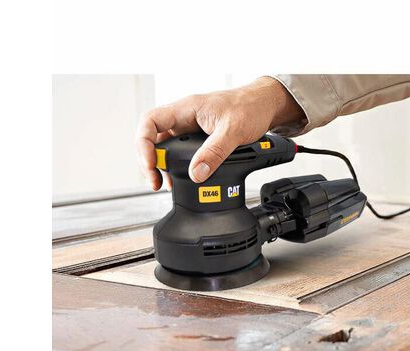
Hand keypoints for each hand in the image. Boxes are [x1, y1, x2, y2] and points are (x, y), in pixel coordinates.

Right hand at [136, 76, 303, 189]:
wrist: (266, 105)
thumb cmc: (250, 107)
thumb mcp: (233, 131)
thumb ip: (215, 152)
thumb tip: (196, 174)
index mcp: (186, 109)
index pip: (150, 122)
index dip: (143, 145)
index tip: (151, 165)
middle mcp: (184, 118)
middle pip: (153, 138)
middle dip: (151, 162)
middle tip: (157, 182)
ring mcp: (190, 128)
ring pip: (166, 147)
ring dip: (164, 167)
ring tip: (166, 184)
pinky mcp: (200, 139)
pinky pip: (181, 153)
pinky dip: (179, 167)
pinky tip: (183, 179)